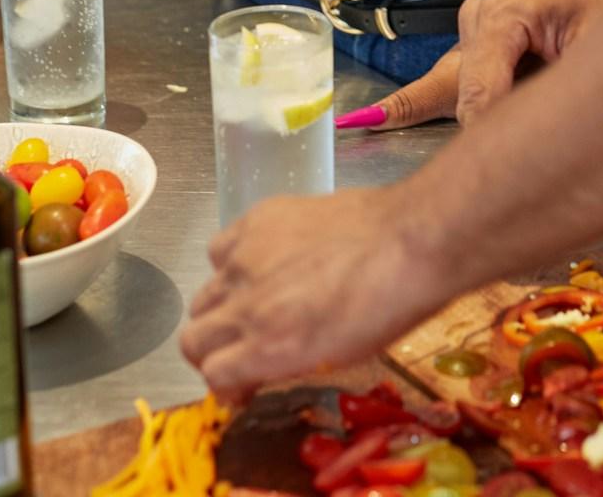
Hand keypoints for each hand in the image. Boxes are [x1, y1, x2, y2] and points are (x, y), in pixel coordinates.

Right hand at [179, 186, 447, 401]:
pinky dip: (232, 260)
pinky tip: (263, 259)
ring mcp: (248, 257)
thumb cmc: (387, 308)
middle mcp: (247, 305)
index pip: (211, 376)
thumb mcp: (334, 357)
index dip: (227, 384)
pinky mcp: (259, 217)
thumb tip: (262, 367)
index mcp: (268, 348)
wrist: (409, 241)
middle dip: (213, 350)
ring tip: (254, 300)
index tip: (244, 383)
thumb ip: (286, 362)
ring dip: (221, 306)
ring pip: (203, 293)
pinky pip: (221, 246)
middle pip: (193, 337)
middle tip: (241, 346)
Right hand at [366, 0, 602, 127]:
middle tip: (359, 135)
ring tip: (362, 126)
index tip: (477, 183)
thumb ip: (564, 85)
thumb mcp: (596, 37)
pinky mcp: (491, 27)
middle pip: (447, 86)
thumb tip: (546, 134)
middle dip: (415, 118)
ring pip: (453, 79)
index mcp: (500, 19)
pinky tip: (394, 113)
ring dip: (430, 109)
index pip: (478, 97)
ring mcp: (480, 21)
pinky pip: (467, 70)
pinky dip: (451, 95)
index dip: (483, 141)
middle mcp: (479, 19)